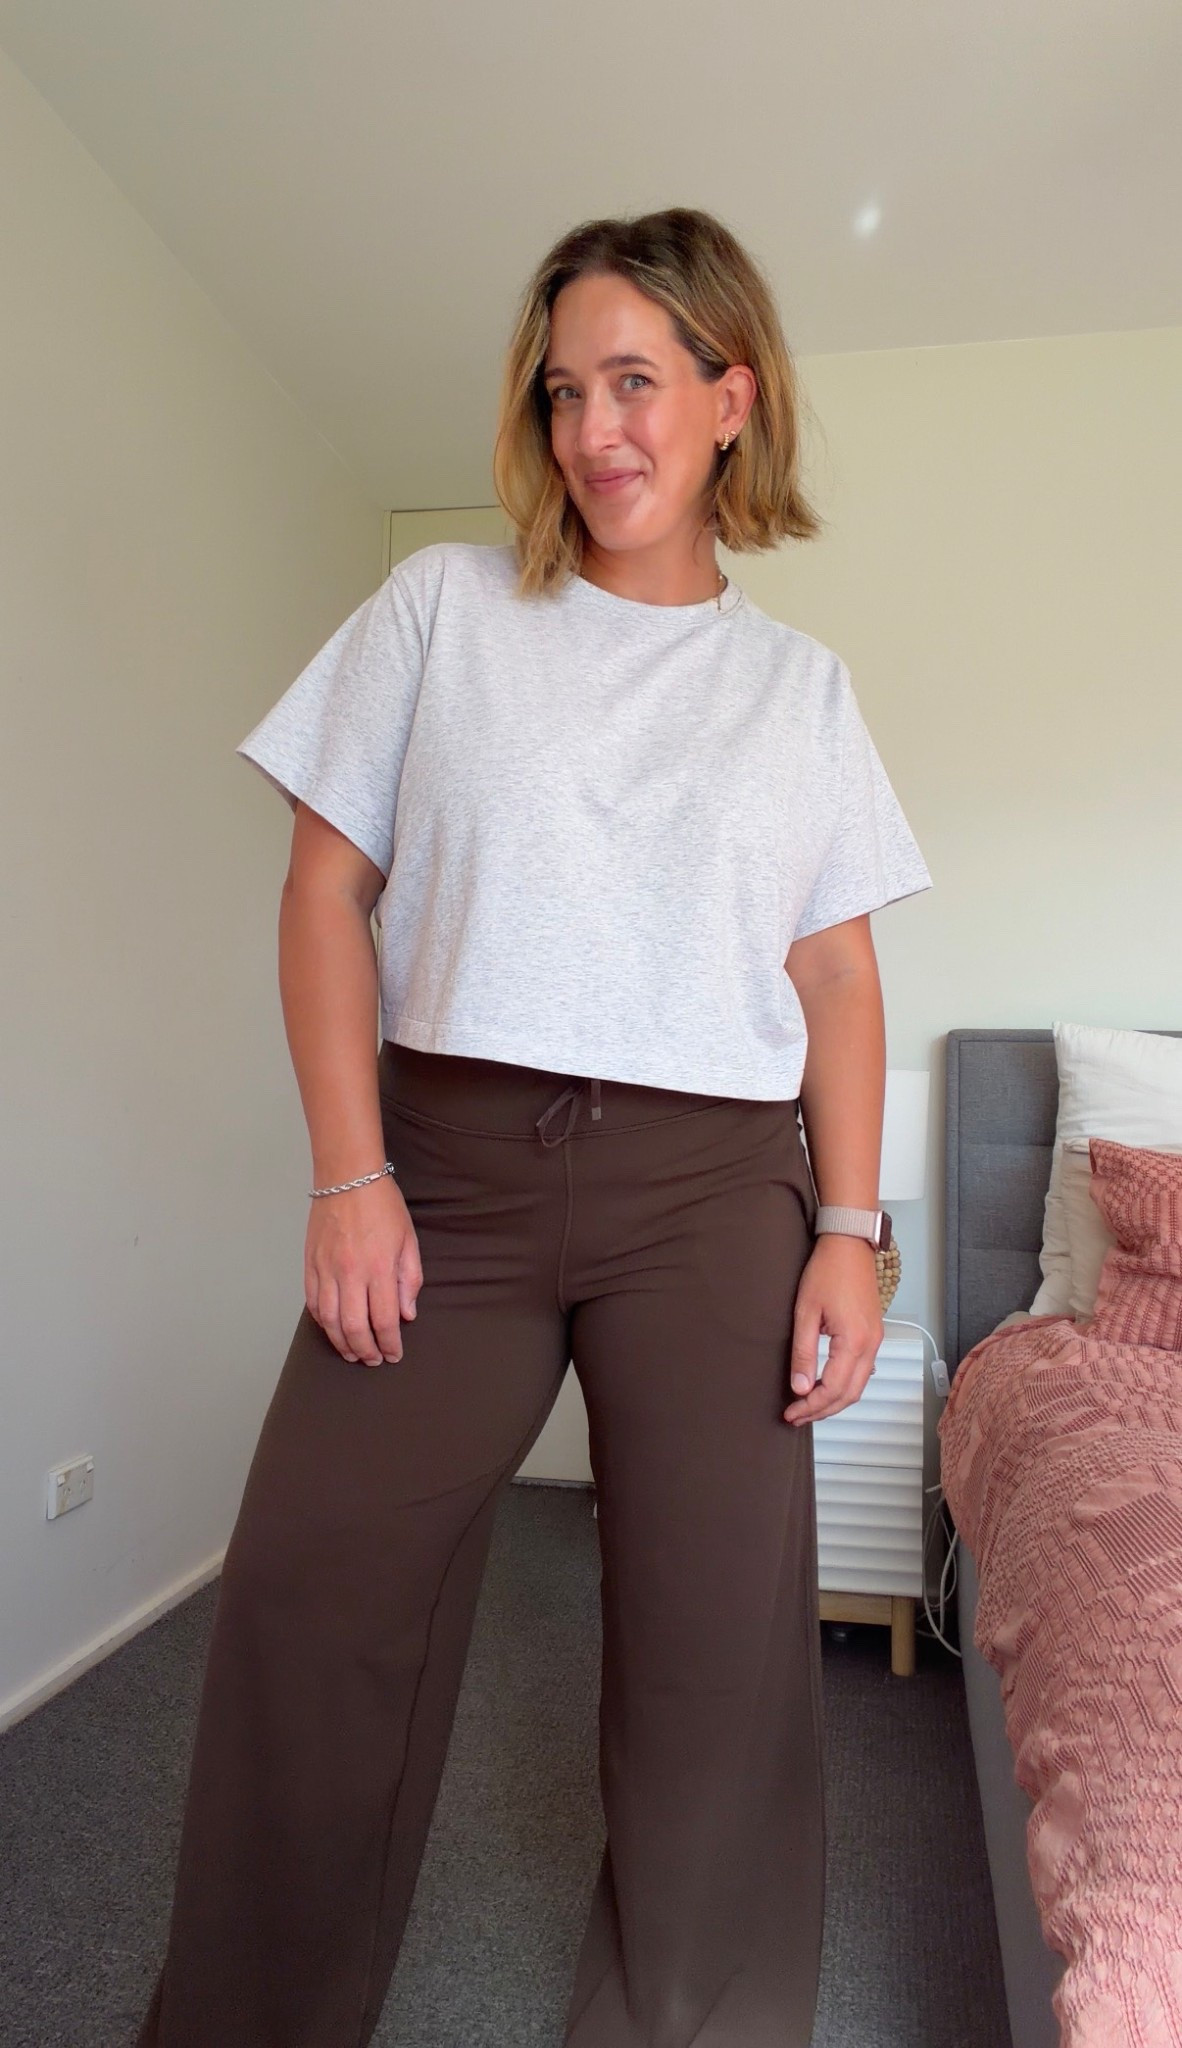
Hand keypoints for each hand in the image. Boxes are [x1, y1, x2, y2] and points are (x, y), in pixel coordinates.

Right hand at [305, 1178, 422, 1365]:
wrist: (348, 1177)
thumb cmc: (383, 1205)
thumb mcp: (409, 1240)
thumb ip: (410, 1280)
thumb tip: (407, 1314)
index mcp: (379, 1268)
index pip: (385, 1320)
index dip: (390, 1343)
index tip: (394, 1354)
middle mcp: (350, 1274)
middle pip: (355, 1328)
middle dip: (366, 1350)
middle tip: (373, 1360)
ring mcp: (326, 1270)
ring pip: (330, 1321)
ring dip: (342, 1343)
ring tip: (353, 1353)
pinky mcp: (310, 1265)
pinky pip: (313, 1303)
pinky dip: (322, 1322)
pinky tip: (332, 1329)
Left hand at [785, 1235, 882, 1424]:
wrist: (849, 1245)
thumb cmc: (827, 1271)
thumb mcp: (806, 1312)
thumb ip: (804, 1353)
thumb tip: (800, 1387)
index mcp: (854, 1341)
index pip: (833, 1390)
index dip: (811, 1407)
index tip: (791, 1413)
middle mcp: (871, 1345)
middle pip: (850, 1395)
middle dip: (823, 1410)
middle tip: (797, 1416)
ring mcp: (876, 1340)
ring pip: (859, 1386)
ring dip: (834, 1401)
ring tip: (808, 1406)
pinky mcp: (873, 1334)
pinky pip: (863, 1371)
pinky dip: (845, 1386)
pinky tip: (826, 1386)